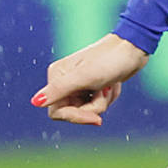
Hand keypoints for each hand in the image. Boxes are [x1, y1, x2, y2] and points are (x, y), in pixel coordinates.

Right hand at [33, 34, 148, 126]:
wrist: (132, 49)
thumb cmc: (109, 60)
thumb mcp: (84, 77)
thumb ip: (59, 90)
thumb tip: (34, 102)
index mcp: (57, 76)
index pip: (57, 112)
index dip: (76, 117)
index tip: (96, 118)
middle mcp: (64, 81)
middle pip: (74, 112)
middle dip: (93, 106)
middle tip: (104, 91)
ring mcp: (79, 84)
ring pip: (88, 109)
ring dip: (103, 101)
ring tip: (109, 84)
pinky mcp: (92, 86)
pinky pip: (97, 103)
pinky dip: (108, 97)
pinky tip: (113, 84)